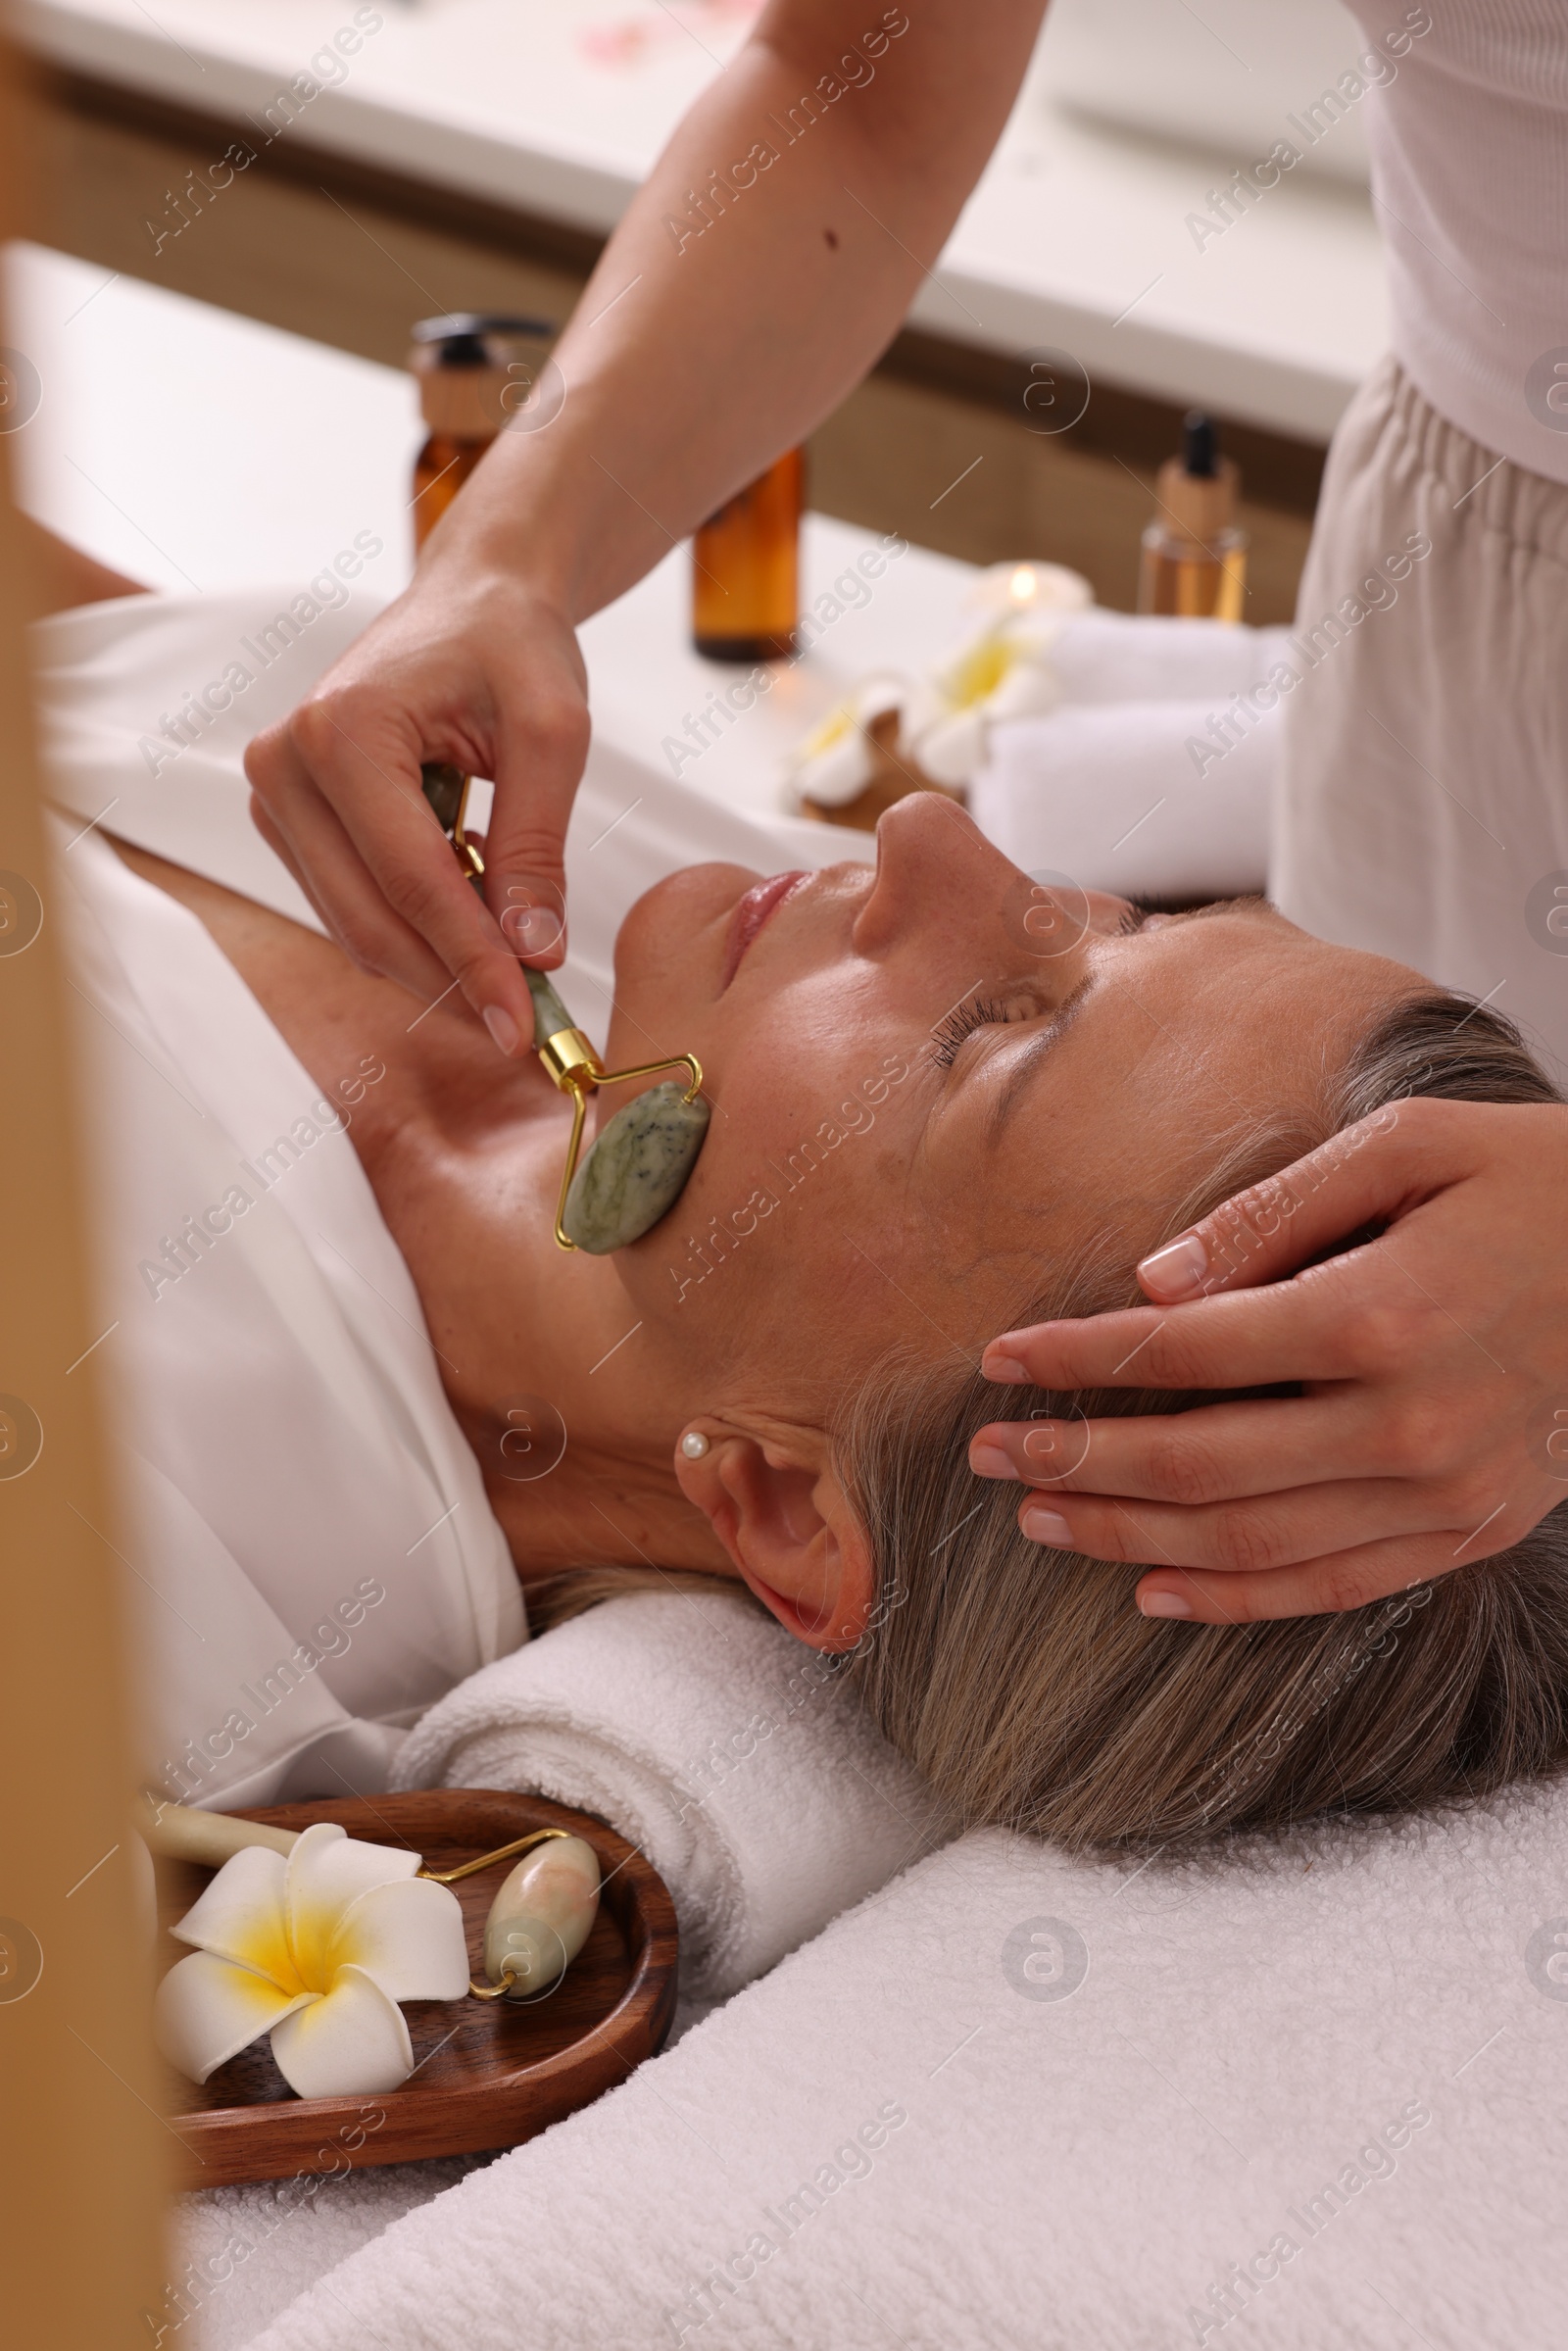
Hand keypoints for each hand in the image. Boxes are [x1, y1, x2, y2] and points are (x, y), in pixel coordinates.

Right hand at [244, 559, 588, 1054]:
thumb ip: (536, 845)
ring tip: (517, 960)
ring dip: (436, 962)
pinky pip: (352, 905)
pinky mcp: (290, 820)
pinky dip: (416, 930)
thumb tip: (533, 954)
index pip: (412, 882)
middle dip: (453, 981)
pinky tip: (476, 911)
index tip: (527, 1027)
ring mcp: (277, 796)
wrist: (474, 599)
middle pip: (372, 919)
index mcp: (341, 730)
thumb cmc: (512, 645)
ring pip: (357, 926)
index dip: (472, 964)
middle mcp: (285, 765)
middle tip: (530, 1025)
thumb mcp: (551, 733)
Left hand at [968, 1098, 1567, 1620]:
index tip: (1001, 1362)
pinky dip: (1237, 1598)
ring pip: (1253, 1543)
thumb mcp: (1405, 1145)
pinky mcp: (1471, 1530)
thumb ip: (1269, 1216)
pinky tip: (1156, 1590)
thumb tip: (1152, 1287)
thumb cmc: (1529, 1179)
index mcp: (1379, 1314)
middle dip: (1078, 1463)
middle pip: (1200, 1464)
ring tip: (1040, 1523)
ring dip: (1131, 1540)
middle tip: (990, 1456)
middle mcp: (1408, 1423)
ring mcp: (1445, 1493)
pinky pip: (1333, 1587)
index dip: (1079, 1362)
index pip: (1186, 1355)